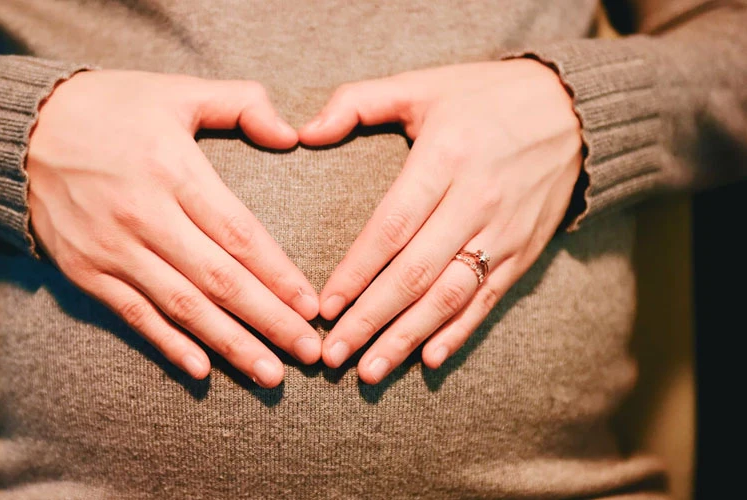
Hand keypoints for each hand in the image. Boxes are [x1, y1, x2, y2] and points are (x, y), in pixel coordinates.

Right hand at [27, 70, 320, 387]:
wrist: (21, 129)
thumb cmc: (110, 107)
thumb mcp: (176, 91)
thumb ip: (241, 103)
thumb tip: (291, 134)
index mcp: (174, 169)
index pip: (239, 234)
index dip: (279, 275)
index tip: (312, 306)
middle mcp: (145, 215)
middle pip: (219, 280)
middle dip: (269, 320)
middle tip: (308, 354)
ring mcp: (112, 249)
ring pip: (182, 307)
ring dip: (230, 344)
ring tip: (270, 373)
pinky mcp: (86, 271)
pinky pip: (134, 315)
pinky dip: (168, 344)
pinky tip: (202, 370)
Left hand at [299, 60, 581, 383]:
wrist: (573, 110)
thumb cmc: (484, 97)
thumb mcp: (421, 84)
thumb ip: (357, 103)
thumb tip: (304, 133)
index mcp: (445, 158)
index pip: (392, 227)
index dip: (356, 271)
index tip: (324, 306)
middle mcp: (476, 200)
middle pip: (415, 273)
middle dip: (370, 319)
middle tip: (333, 355)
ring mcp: (504, 231)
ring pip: (449, 296)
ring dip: (407, 338)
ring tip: (370, 371)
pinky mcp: (524, 251)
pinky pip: (488, 299)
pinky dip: (459, 332)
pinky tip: (429, 360)